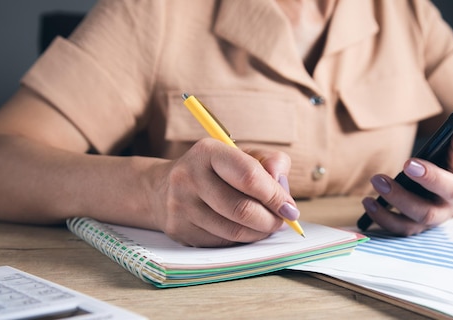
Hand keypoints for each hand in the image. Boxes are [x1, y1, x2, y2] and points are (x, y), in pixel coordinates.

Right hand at [146, 139, 298, 246]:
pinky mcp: (179, 230)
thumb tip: (283, 188)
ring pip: (234, 231)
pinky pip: (221, 242)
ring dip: (259, 233)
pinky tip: (245, 230)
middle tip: (282, 221)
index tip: (290, 208)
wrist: (162, 188)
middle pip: (243, 209)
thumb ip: (271, 162)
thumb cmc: (213, 170)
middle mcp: (189, 177)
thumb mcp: (241, 155)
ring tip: (267, 225)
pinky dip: (241, 240)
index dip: (275, 196)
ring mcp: (181, 206)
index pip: (249, 177)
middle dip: (271, 220)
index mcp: (208, 152)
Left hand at [361, 103, 452, 235]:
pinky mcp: (416, 227)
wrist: (448, 201)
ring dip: (398, 200)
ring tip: (378, 180)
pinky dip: (382, 217)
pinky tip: (368, 201)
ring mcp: (435, 217)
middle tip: (407, 163)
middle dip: (429, 178)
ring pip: (421, 216)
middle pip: (447, 192)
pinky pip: (400, 228)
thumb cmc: (451, 169)